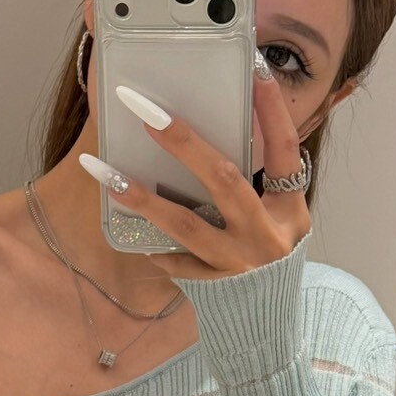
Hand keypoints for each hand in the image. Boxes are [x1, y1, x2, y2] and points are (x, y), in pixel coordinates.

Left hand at [102, 68, 311, 281]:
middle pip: (224, 179)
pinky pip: (177, 263)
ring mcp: (240, 264)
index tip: (253, 68)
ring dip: (143, 197)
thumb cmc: (270, 259)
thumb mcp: (279, 218)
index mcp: (289, 207)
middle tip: (146, 112)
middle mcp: (267, 233)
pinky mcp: (215, 289)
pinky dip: (155, 247)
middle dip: (184, 143)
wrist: (270, 328)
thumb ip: (255, 182)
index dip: (272, 109)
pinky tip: (130, 234)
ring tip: (105, 172)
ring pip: (186, 225)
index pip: (284, 147)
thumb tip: (207, 134)